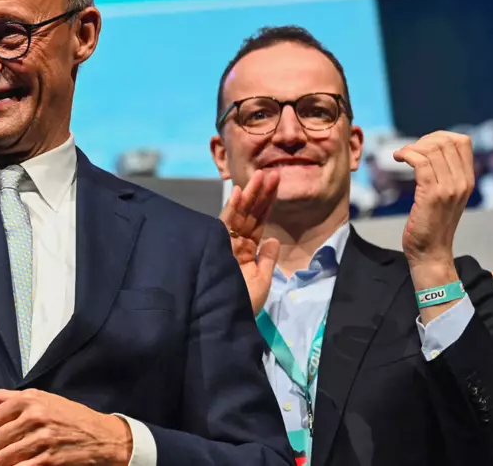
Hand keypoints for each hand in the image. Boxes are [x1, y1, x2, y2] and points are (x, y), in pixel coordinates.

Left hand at [0, 388, 131, 465]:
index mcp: (29, 400)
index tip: (4, 431)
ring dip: (7, 461)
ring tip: (18, 456)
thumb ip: (5, 397)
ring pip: (2, 458)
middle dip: (0, 447)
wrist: (101, 436)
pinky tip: (26, 464)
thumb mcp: (40, 398)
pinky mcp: (49, 461)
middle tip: (13, 445)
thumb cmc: (68, 415)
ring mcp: (42, 441)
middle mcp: (34, 418)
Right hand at [220, 169, 280, 314]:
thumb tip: (273, 240)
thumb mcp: (261, 283)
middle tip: (272, 172)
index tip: (276, 184)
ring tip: (261, 176)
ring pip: (239, 215)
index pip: (259, 222)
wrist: (222, 320)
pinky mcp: (216, 246)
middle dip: (260, 193)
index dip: (267, 203)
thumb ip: (267, 261)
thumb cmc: (241, 305)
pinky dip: (232, 208)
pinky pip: (225, 224)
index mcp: (247, 251)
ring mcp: (225, 244)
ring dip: (250, 195)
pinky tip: (239, 192)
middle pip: (250, 214)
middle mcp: (236, 244)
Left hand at [394, 131, 473, 267]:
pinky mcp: (432, 195)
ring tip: (401, 155)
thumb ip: (446, 175)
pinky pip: (421, 163)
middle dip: (423, 140)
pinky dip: (407, 154)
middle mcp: (463, 182)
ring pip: (433, 149)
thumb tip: (431, 149)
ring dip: (412, 147)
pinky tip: (398, 158)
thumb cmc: (432, 224)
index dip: (439, 136)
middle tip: (408, 151)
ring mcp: (449, 188)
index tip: (421, 145)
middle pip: (447, 141)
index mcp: (468, 180)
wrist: (431, 252)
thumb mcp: (446, 196)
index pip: (462, 141)